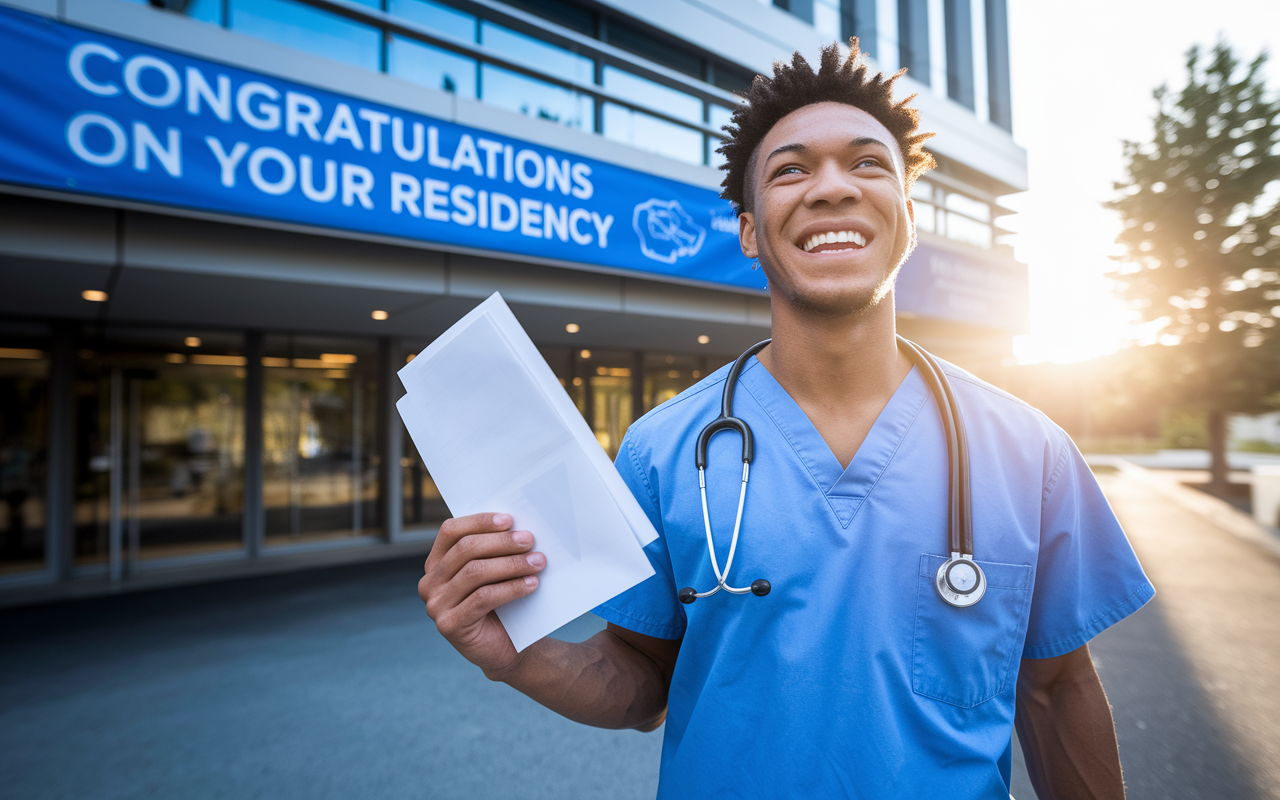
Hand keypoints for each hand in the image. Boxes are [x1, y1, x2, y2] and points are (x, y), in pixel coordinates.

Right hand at [418, 512, 545, 676]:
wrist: (508, 648)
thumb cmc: (503, 603)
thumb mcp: (494, 572)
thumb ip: (494, 550)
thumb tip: (518, 525)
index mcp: (436, 563)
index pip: (451, 531)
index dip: (479, 522)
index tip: (510, 520)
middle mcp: (429, 583)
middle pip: (465, 549)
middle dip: (501, 542)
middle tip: (529, 540)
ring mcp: (435, 605)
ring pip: (475, 572)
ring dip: (511, 564)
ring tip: (538, 561)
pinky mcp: (449, 625)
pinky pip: (483, 597)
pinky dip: (511, 587)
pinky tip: (532, 584)